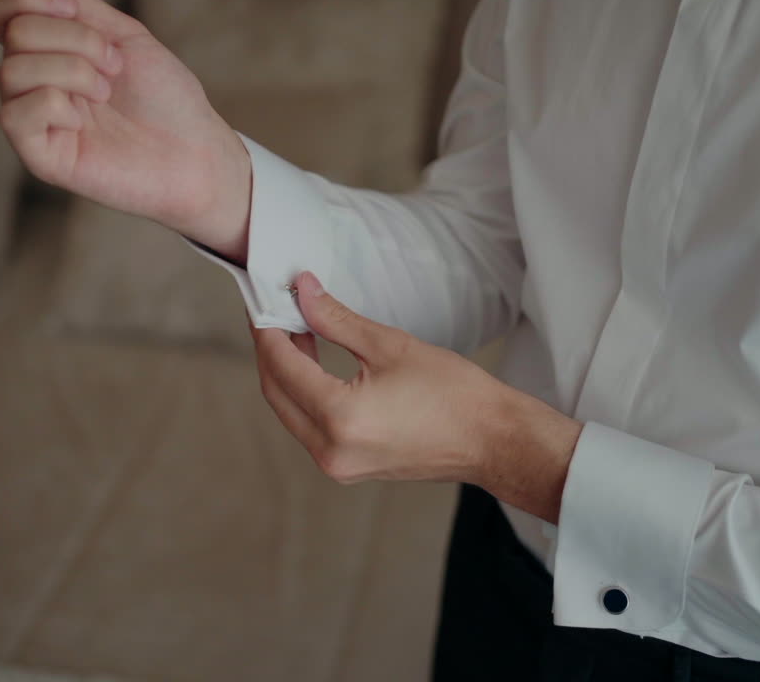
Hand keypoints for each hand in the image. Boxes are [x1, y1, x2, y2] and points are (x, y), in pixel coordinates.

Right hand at [0, 0, 251, 259]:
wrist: (196, 152)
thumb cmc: (166, 98)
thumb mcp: (124, 35)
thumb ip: (74, 3)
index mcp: (48, 51)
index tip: (74, 7)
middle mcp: (33, 83)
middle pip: (15, 32)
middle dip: (75, 37)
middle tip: (115, 65)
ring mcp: (34, 121)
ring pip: (12, 70)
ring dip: (73, 70)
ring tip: (106, 92)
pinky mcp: (40, 156)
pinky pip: (14, 115)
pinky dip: (55, 105)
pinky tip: (84, 120)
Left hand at [250, 272, 581, 523]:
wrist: (492, 440)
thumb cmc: (454, 394)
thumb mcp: (389, 345)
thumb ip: (335, 319)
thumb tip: (302, 290)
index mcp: (338, 419)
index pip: (282, 366)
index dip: (269, 330)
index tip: (266, 301)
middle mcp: (330, 450)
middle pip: (277, 393)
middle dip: (272, 350)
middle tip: (276, 313)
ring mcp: (338, 466)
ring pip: (291, 412)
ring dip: (288, 373)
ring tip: (297, 331)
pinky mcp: (349, 469)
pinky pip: (311, 428)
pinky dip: (306, 395)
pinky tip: (316, 364)